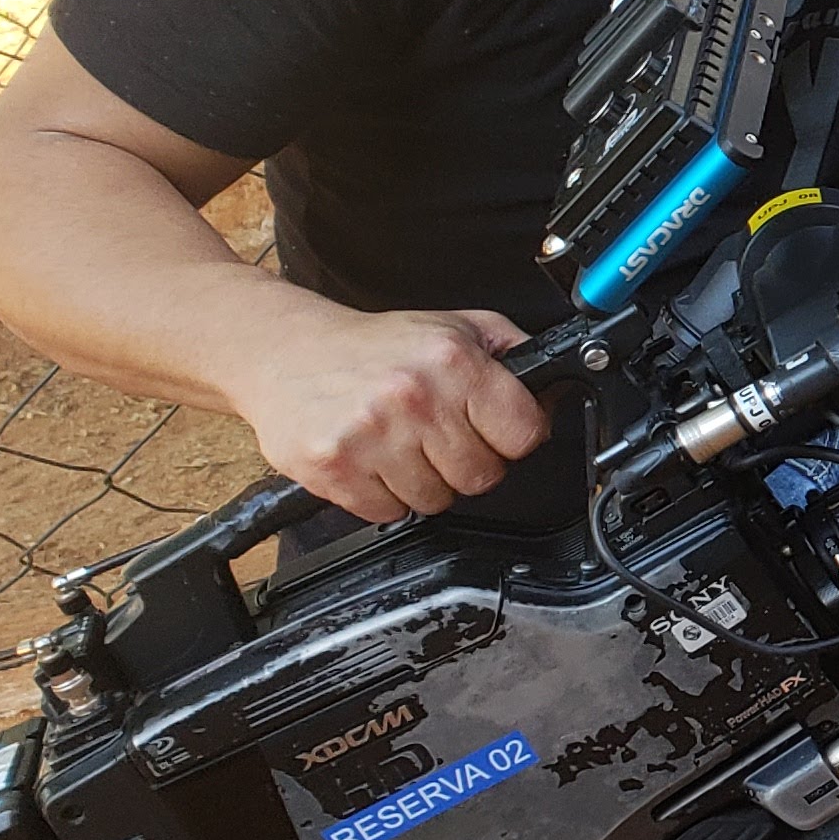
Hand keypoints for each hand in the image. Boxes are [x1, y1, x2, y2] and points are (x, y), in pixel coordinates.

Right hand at [232, 304, 549, 522]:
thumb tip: (556, 389)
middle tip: (435, 435)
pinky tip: (370, 457)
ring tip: (398, 442)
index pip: (524, 434)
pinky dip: (382, 494)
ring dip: (422, 480)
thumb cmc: (373, 346)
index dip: (512, 437)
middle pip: (482, 476)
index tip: (492, 429)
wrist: (282, 350)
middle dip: (465, 461)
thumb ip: (513, 354)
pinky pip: (387, 512)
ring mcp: (370, 435)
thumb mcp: (455, 327)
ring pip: (436, 500)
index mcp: (452, 361)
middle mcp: (413, 397)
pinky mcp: (333, 467)